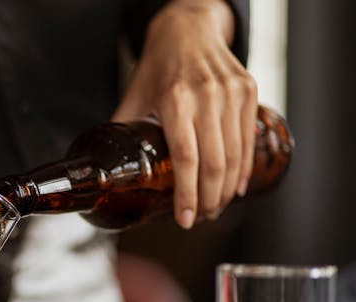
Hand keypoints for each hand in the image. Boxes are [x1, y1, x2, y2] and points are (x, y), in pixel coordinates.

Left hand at [113, 0, 256, 228]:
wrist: (188, 28)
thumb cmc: (158, 66)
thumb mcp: (135, 95)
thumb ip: (122, 131)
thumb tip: (107, 169)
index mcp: (175, 99)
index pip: (185, 157)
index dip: (186, 193)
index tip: (184, 219)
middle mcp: (206, 95)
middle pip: (213, 163)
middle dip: (207, 199)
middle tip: (199, 218)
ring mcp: (232, 92)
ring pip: (235, 155)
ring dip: (225, 190)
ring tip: (213, 208)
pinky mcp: (248, 90)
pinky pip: (247, 139)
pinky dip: (242, 169)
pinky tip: (233, 186)